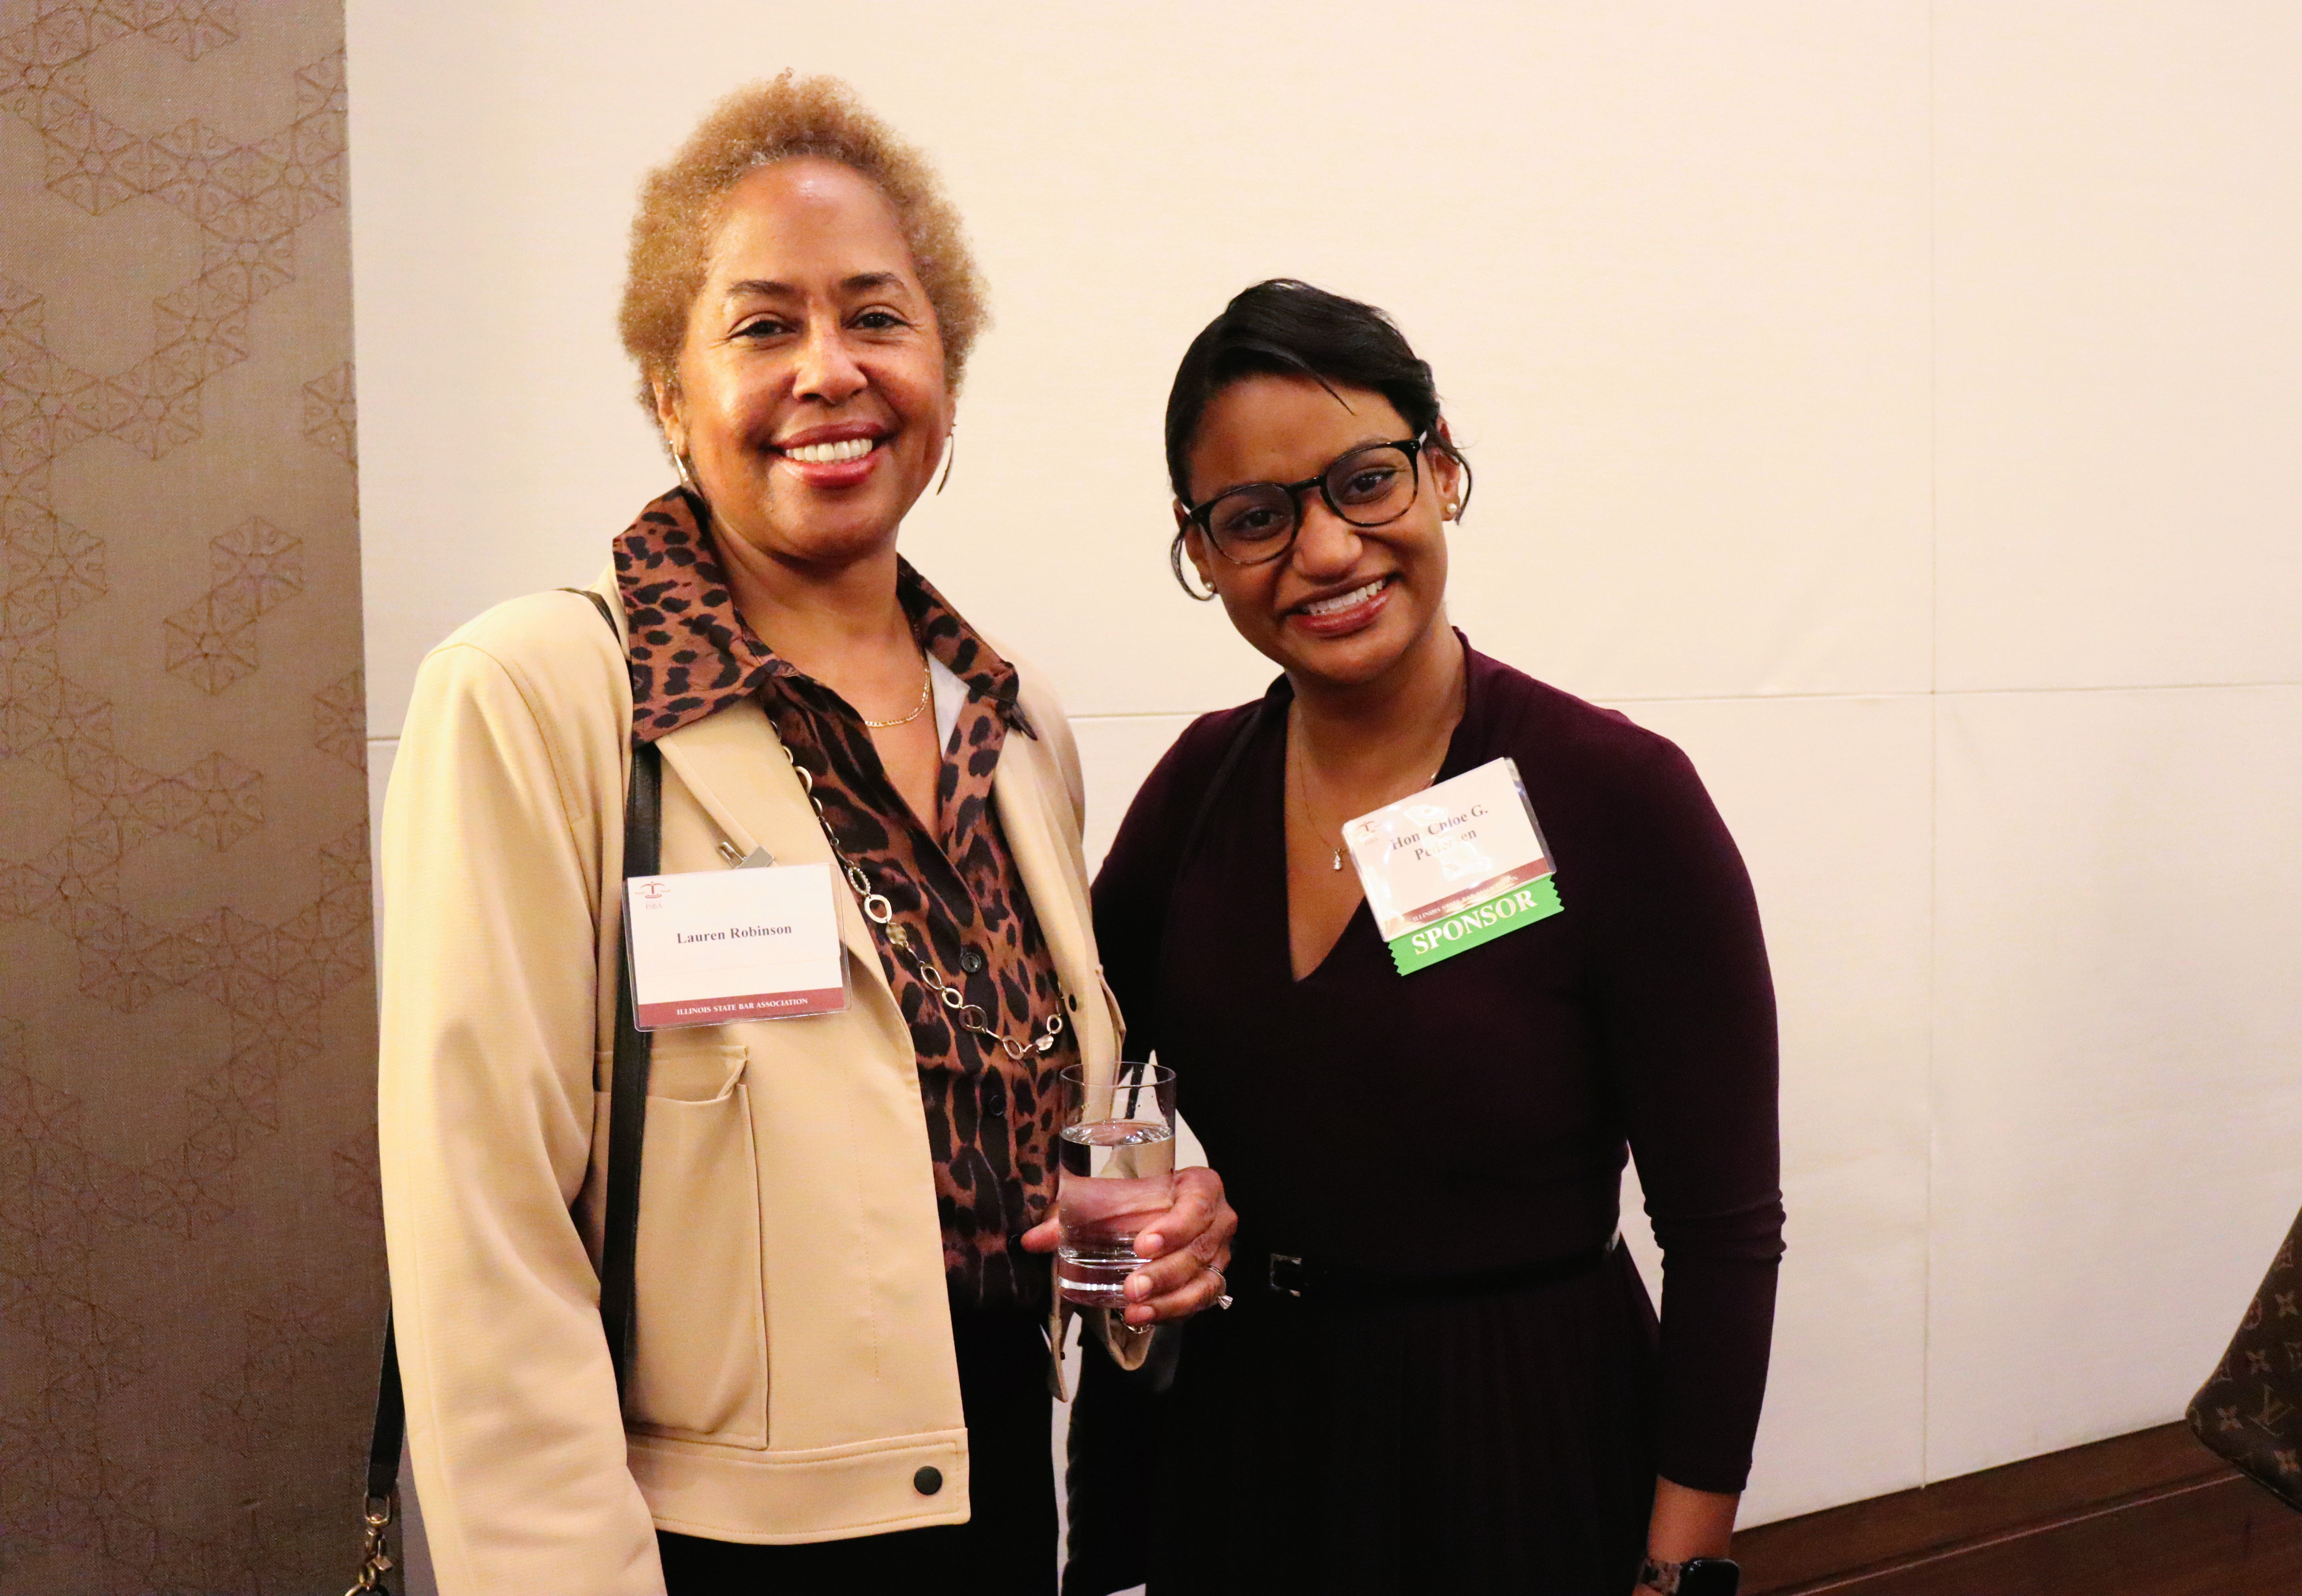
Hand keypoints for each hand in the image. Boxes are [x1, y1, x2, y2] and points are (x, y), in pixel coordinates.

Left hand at [1021, 1165, 1236, 1326]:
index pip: (1196, 1206)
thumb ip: (1072, 1217)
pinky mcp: (1213, 1280)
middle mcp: (1218, 1220)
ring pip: (1204, 1283)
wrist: (1166, 1206)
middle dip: (1164, 1273)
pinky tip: (1145, 1318)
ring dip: (1169, 1301)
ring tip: (1135, 1312)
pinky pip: (1200, 1302)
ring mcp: (1219, 1254)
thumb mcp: (1112, 1197)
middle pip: (1198, 1251)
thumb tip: (1031, 1241)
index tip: (1142, 1245)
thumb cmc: (1141, 1197)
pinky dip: (1173, 1312)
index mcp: (1201, 1187)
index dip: (1173, 1228)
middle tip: (1132, 1288)